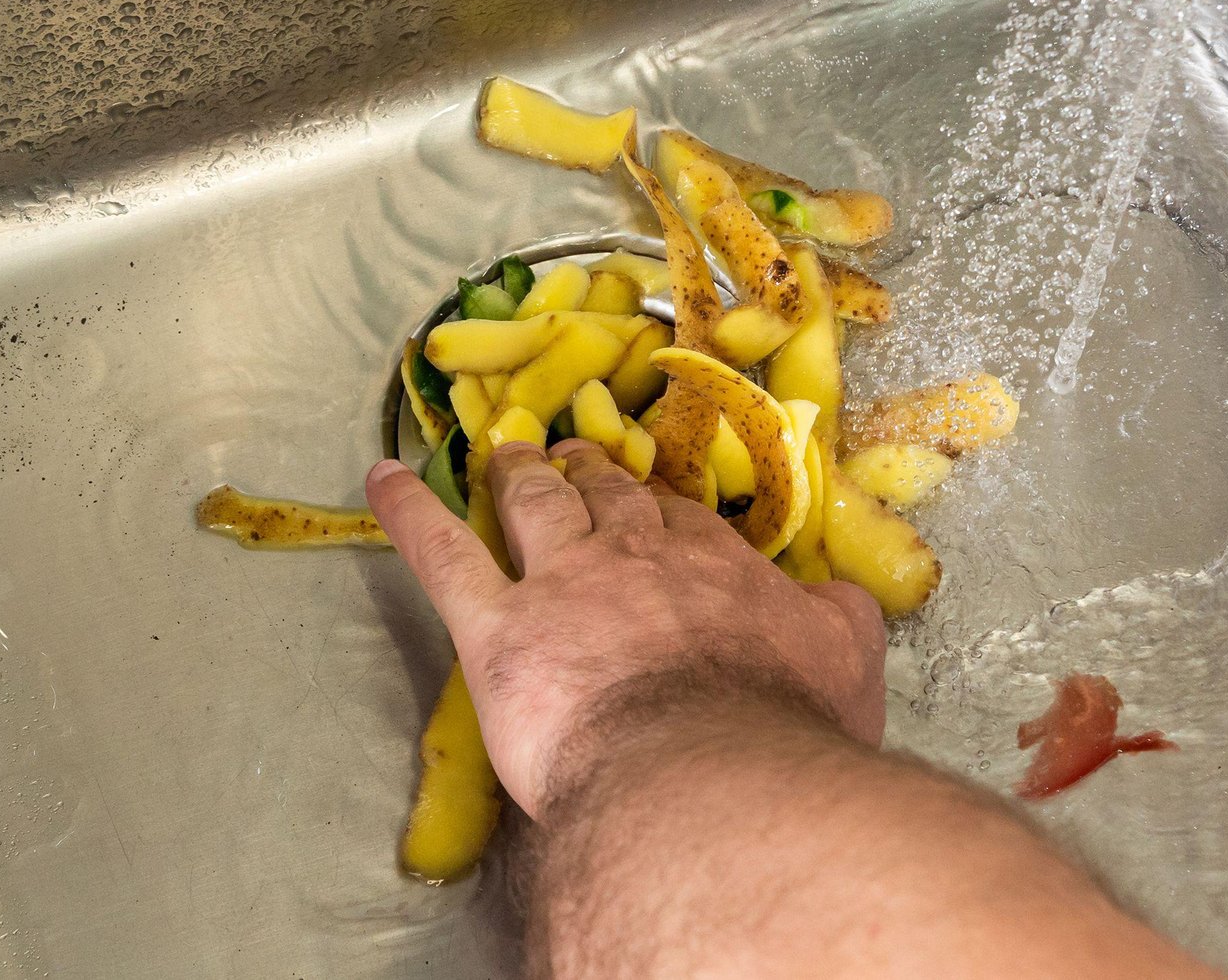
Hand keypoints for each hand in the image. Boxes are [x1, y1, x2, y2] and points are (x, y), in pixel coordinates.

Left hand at [365, 438, 884, 815]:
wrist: (709, 774)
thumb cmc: (782, 733)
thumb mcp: (847, 667)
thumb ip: (841, 624)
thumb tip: (840, 599)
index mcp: (716, 568)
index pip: (681, 522)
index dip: (658, 511)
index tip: (648, 502)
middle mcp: (636, 558)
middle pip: (607, 499)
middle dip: (589, 472)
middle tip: (572, 453)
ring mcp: (561, 584)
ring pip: (533, 506)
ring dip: (515, 473)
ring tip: (501, 452)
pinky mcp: (496, 630)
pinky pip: (443, 557)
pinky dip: (407, 513)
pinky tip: (380, 478)